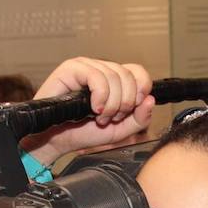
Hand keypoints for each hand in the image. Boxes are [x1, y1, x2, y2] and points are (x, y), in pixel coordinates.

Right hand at [23, 57, 154, 165]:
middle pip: (128, 75)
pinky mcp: (72, 68)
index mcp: (113, 80)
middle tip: (111, 117)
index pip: (138, 72)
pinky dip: (100, 96)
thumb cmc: (82, 132)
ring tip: (100, 116)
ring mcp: (86, 66)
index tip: (133, 107)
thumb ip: (138, 118)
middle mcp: (101, 70)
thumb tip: (150, 100)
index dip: (141, 88)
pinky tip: (94, 108)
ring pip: (114, 76)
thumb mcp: (119, 131)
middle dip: (125, 102)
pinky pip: (96, 76)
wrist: (56, 140)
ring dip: (111, 104)